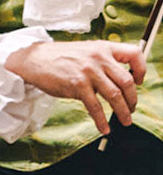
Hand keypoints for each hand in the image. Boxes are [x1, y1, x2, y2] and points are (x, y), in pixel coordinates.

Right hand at [5, 40, 145, 134]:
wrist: (32, 59)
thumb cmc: (59, 57)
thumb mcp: (85, 51)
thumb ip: (103, 61)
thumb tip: (121, 80)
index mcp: (102, 47)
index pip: (134, 54)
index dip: (141, 69)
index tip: (139, 81)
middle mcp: (98, 58)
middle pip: (127, 81)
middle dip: (133, 99)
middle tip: (131, 108)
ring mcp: (88, 71)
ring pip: (115, 96)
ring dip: (123, 112)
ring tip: (125, 120)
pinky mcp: (77, 85)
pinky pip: (96, 107)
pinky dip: (102, 120)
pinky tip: (104, 127)